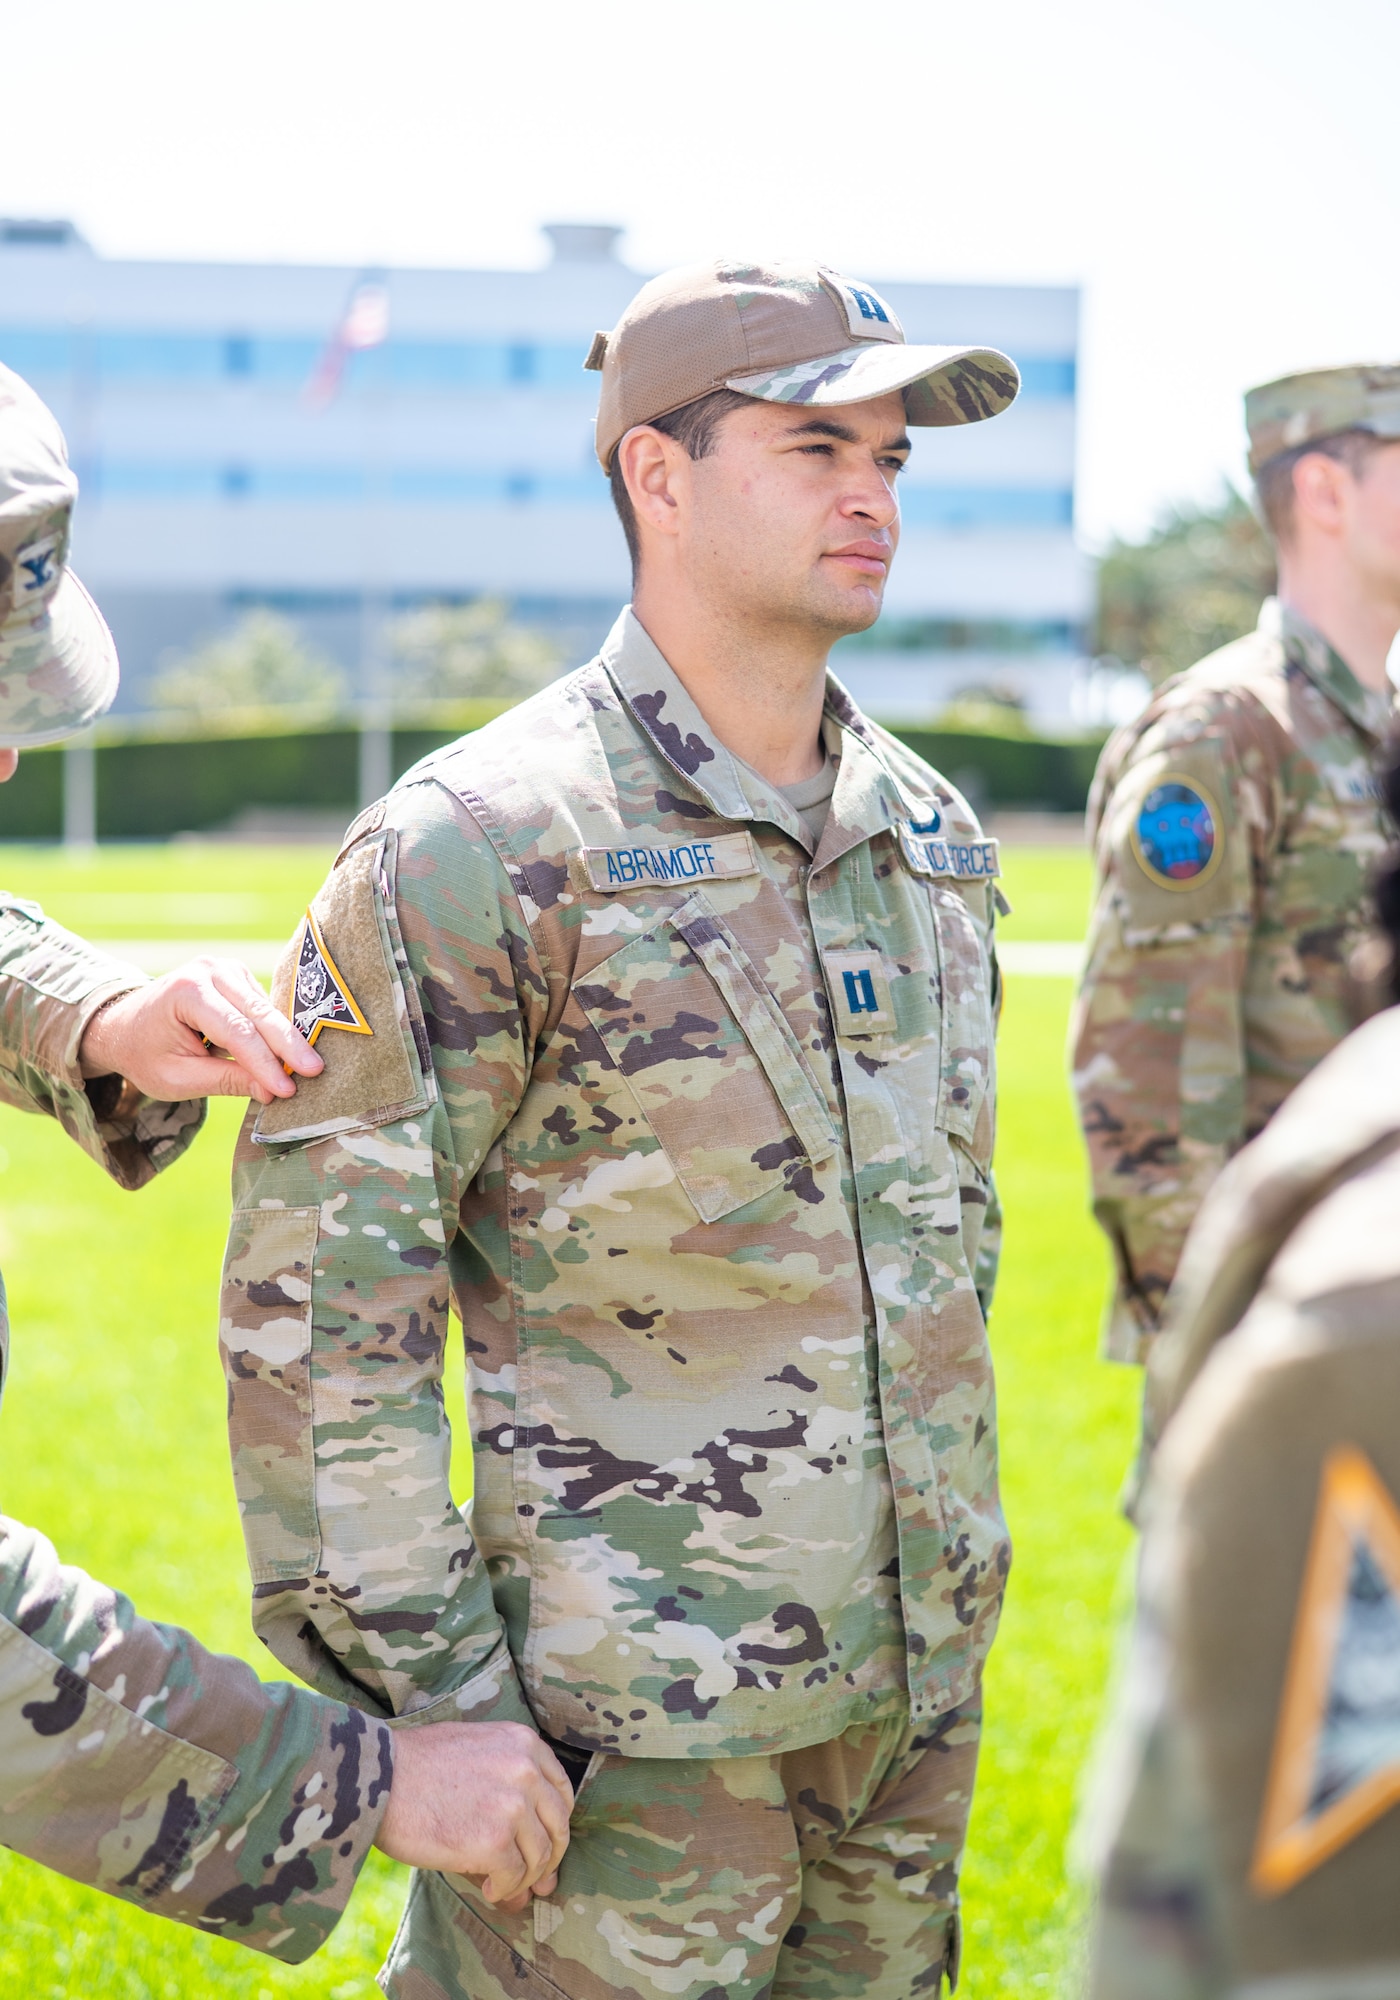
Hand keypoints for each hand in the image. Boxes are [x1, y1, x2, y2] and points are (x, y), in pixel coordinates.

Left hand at [78, 957, 322, 1105]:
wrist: (124, 1025)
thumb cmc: (145, 1054)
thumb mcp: (178, 1078)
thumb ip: (226, 1081)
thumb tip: (272, 1092)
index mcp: (186, 992)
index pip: (236, 1031)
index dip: (264, 1062)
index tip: (286, 1090)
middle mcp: (209, 970)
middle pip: (259, 1012)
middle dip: (289, 1045)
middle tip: (316, 1072)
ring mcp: (226, 968)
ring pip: (265, 1008)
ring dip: (285, 1039)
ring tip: (306, 1070)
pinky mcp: (238, 976)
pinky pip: (263, 1006)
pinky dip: (275, 1031)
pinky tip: (290, 1054)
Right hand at [375, 1721, 573, 1909]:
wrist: (379, 1776)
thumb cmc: (417, 1765)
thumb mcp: (475, 1752)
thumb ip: (508, 1787)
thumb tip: (530, 1842)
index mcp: (524, 1743)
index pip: (560, 1792)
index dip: (555, 1826)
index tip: (545, 1846)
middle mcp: (526, 1771)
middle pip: (557, 1827)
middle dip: (549, 1859)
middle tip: (537, 1882)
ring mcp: (512, 1807)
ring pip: (539, 1856)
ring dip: (524, 1879)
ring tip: (504, 1886)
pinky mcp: (493, 1841)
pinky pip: (513, 1876)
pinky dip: (504, 1889)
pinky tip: (490, 1889)